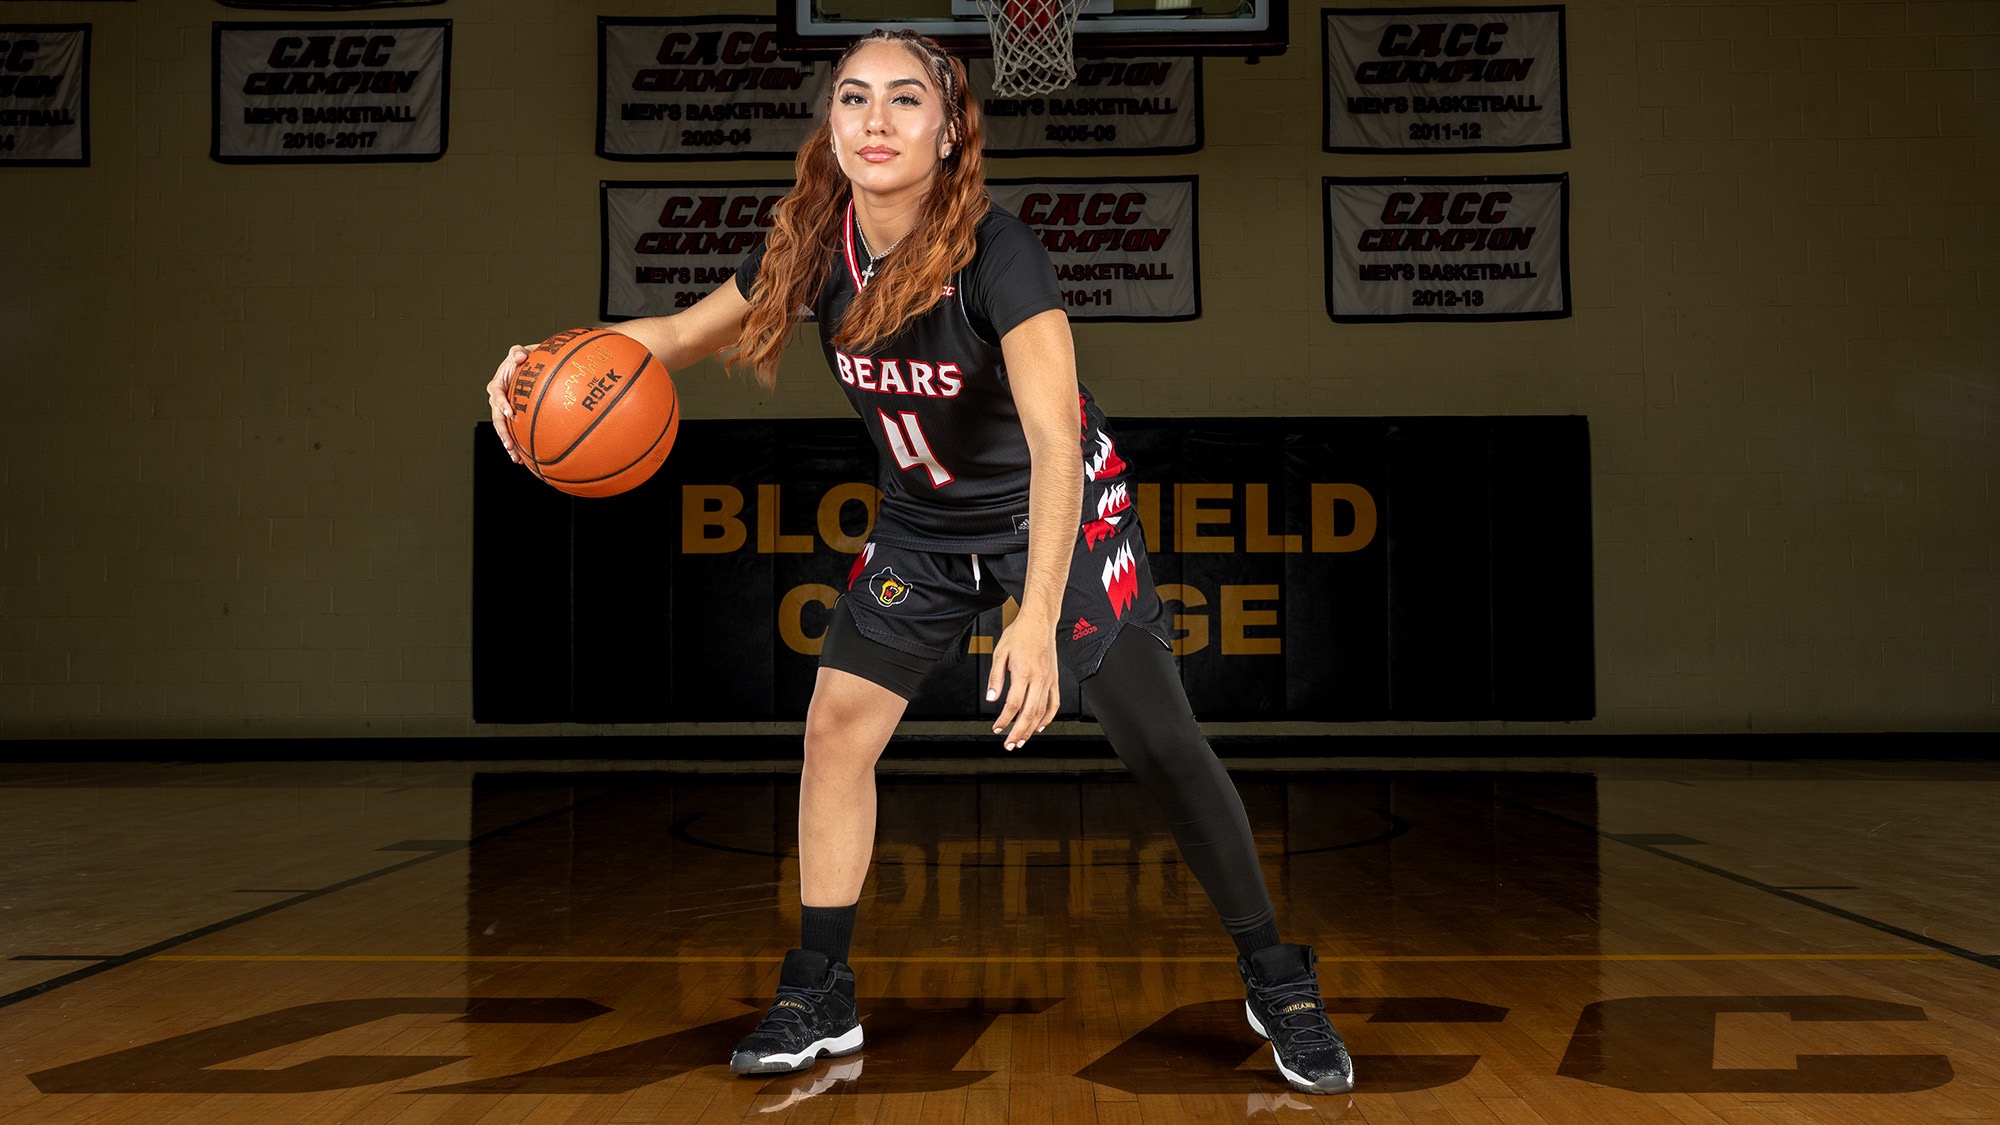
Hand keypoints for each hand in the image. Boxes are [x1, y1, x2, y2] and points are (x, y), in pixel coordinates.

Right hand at [486, 344, 527, 462]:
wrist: (530, 366)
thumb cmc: (525, 358)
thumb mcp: (520, 352)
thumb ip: (518, 353)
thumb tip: (520, 357)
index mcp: (497, 385)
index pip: (496, 395)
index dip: (502, 404)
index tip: (511, 413)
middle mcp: (497, 400)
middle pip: (497, 419)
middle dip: (503, 433)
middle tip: (510, 445)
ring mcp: (504, 410)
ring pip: (504, 429)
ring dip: (509, 444)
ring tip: (516, 458)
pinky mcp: (512, 417)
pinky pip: (514, 432)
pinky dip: (518, 444)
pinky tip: (524, 459)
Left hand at [987, 615, 1059, 750]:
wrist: (1039, 621)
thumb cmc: (1018, 635)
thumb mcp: (1000, 653)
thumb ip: (996, 678)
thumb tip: (992, 699)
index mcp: (1024, 672)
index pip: (1013, 705)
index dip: (1004, 720)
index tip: (997, 729)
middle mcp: (1039, 679)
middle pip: (1029, 713)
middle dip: (1018, 732)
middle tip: (1010, 745)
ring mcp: (1049, 680)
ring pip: (1042, 712)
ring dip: (1031, 729)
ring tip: (1022, 740)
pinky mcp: (1055, 679)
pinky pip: (1054, 703)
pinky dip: (1048, 717)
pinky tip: (1040, 726)